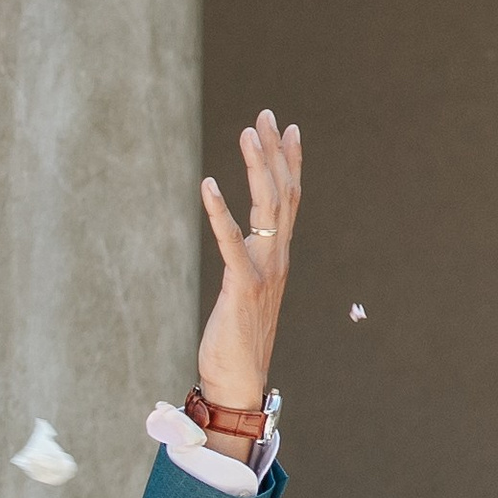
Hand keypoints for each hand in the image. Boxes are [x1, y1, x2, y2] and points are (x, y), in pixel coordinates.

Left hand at [195, 110, 301, 410]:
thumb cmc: (235, 345)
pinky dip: (219, 211)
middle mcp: (277, 258)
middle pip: (281, 192)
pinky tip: (207, 185)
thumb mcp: (245, 296)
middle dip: (274, 151)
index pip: (289, 200)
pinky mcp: (242, 287)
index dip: (291, 162)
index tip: (289, 128)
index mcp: (278, 258)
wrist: (238, 383)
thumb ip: (246, 270)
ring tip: (247, 132)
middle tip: (265, 114)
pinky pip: (230, 242)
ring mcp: (263, 271)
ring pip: (266, 207)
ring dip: (257, 166)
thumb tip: (240, 255)